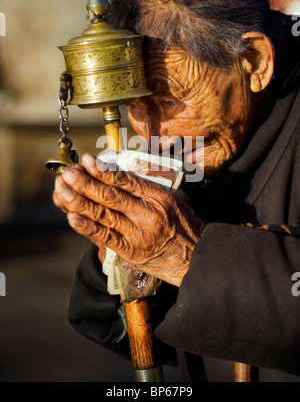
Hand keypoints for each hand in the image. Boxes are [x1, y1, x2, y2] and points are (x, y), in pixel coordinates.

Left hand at [53, 153, 204, 286]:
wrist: (194, 257)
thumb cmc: (183, 225)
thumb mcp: (171, 199)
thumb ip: (146, 188)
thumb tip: (118, 175)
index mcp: (157, 197)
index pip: (125, 181)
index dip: (103, 170)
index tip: (86, 160)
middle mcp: (147, 214)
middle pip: (111, 196)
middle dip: (86, 183)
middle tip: (68, 173)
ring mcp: (137, 234)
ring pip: (104, 215)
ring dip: (80, 202)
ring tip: (63, 191)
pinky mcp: (130, 251)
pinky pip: (106, 237)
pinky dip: (88, 227)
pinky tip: (72, 218)